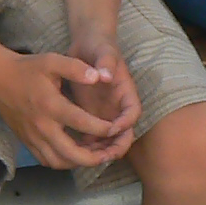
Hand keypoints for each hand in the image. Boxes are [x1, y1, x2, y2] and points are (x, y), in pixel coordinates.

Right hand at [0, 48, 135, 169]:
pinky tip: (75, 155)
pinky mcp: (27, 142)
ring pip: (58, 162)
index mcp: (51, 105)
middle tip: (109, 153)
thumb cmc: (27, 69)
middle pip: (70, 153)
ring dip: (79, 163)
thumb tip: (99, 77)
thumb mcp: (52, 60)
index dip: (102, 128)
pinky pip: (46, 160)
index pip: (81, 123)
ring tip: (95, 156)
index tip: (116, 128)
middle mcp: (42, 126)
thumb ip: (76, 68)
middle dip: (94, 158)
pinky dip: (63, 162)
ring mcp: (33, 137)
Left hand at [61, 36, 143, 162]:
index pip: (133, 113)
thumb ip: (106, 63)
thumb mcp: (104, 52)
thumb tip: (106, 76)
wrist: (87, 47)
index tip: (113, 126)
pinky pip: (92, 138)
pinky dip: (86, 148)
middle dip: (115, 146)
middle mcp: (118, 108)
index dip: (126, 123)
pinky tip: (72, 152)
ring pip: (107, 140)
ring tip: (84, 157)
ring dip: (99, 151)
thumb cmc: (100, 47)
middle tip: (101, 155)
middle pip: (124, 134)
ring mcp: (105, 115)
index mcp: (126, 93)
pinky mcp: (90, 118)